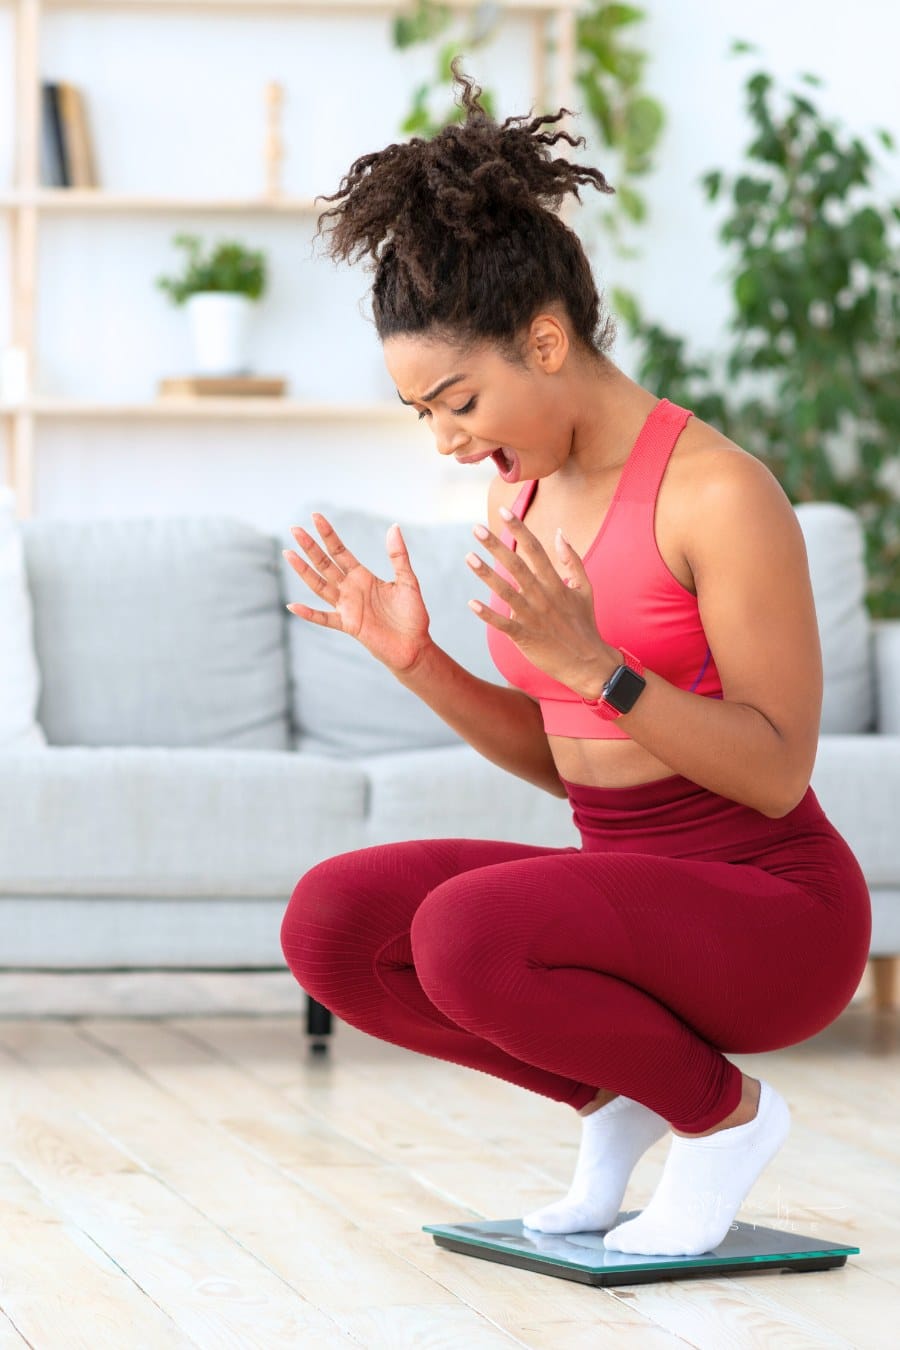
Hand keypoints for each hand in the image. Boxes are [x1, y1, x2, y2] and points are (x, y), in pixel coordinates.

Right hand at [283, 513, 431, 674]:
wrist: (415, 645)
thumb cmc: (412, 614)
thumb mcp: (408, 580)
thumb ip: (398, 555)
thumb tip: (393, 526)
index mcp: (363, 576)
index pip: (340, 551)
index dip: (328, 535)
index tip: (315, 516)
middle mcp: (351, 589)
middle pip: (325, 564)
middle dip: (310, 547)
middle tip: (294, 529)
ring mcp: (347, 607)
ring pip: (320, 586)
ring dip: (304, 571)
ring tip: (288, 554)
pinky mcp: (348, 625)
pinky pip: (324, 618)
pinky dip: (309, 614)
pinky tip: (293, 606)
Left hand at [465, 509, 620, 698]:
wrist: (589, 663)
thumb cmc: (584, 624)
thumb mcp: (585, 589)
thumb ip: (572, 560)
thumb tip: (560, 533)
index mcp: (556, 583)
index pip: (535, 549)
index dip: (519, 529)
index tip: (503, 511)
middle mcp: (544, 596)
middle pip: (517, 565)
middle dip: (496, 546)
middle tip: (476, 529)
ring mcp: (534, 617)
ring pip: (507, 591)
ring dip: (486, 574)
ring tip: (468, 557)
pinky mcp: (526, 637)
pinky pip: (504, 624)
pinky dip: (488, 615)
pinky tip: (472, 604)